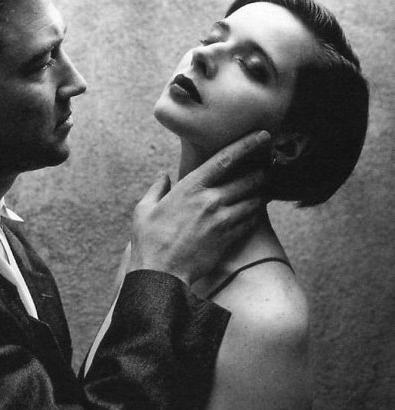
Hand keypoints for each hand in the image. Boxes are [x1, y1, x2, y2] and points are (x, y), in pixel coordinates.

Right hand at [129, 131, 269, 285]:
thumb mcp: (144, 209)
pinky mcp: (229, 239)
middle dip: (260, 171)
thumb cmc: (149, 240)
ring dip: (260, 193)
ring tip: (262, 189)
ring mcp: (222, 220)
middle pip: (248, 179)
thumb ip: (157, 189)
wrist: (161, 274)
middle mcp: (210, 200)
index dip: (246, 145)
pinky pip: (251, 221)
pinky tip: (254, 211)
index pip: (225, 159)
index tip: (262, 135)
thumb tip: (163, 176)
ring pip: (254, 200)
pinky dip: (255, 214)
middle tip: (265, 167)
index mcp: (190, 187)